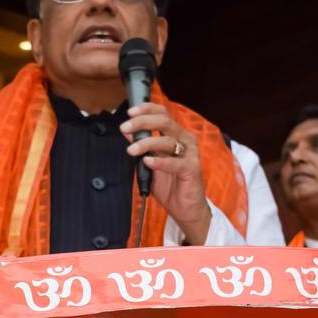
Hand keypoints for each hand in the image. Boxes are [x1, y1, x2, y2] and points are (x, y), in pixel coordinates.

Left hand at [120, 102, 210, 244]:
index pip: (162, 113)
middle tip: (125, 127)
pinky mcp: (192, 168)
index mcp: (176, 135)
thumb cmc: (170, 184)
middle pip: (164, 121)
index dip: (146, 109)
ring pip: (167, 141)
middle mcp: (184, 140)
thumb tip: (127, 132)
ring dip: (146, 143)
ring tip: (132, 150)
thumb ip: (141, 147)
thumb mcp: (150, 162)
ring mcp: (190, 153)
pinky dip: (159, 162)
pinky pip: (174, 163)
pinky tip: (147, 162)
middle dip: (142, 122)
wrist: (185, 208)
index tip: (130, 113)